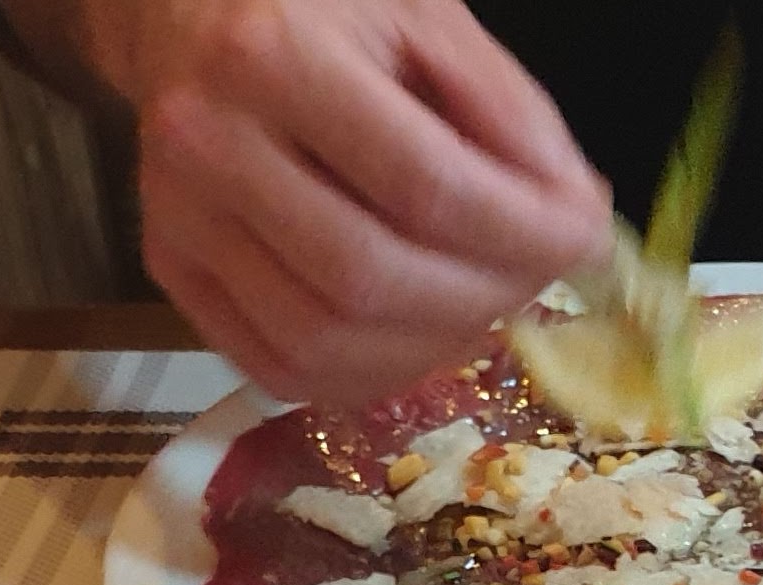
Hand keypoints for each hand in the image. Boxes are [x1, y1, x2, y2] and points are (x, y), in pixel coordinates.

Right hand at [94, 0, 610, 404]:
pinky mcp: (173, 269)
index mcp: (275, 57)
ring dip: (435, 343)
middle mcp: (210, 143)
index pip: (425, 187)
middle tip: (541, 278)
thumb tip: (576, 221)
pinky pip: (283, 367)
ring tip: (484, 300)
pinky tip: (420, 329)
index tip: (589, 242)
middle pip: (372, 280)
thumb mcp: (429, 20)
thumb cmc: (325, 11)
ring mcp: (180, 216)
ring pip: (326, 342)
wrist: (193, 15)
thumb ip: (510, 113)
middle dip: (486, 297)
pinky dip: (371, 370)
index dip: (525, 234)